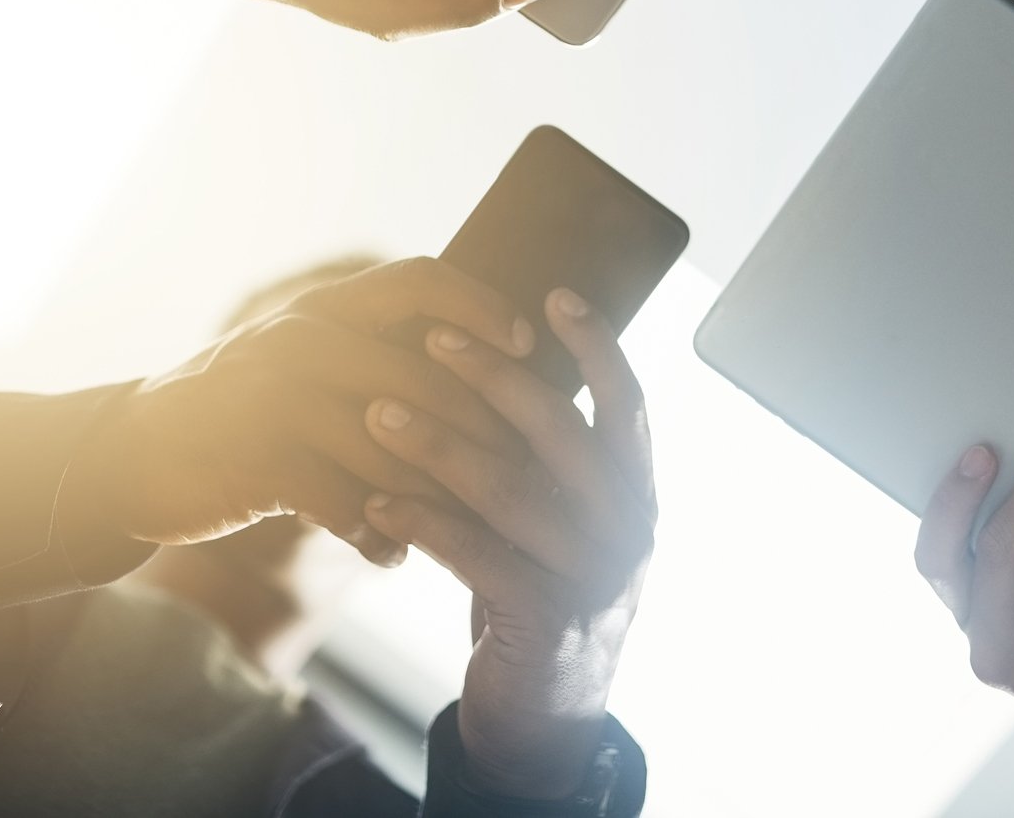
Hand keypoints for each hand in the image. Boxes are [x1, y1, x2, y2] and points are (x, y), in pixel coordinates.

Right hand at [64, 259, 534, 561]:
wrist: (128, 453)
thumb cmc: (244, 412)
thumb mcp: (304, 362)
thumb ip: (374, 354)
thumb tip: (487, 368)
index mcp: (326, 307)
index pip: (421, 279)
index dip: (481, 305)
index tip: (528, 343)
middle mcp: (302, 337)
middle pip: (423, 374)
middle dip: (481, 425)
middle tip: (524, 469)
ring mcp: (276, 395)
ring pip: (389, 443)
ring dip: (435, 492)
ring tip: (471, 526)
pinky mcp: (254, 456)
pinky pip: (339, 498)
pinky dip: (374, 532)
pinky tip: (394, 556)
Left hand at [364, 289, 653, 799]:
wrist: (550, 718)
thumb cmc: (543, 596)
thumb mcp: (565, 524)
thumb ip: (554, 464)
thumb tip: (507, 368)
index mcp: (637, 494)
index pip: (627, 402)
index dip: (596, 344)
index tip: (553, 294)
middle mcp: (628, 527)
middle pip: (561, 431)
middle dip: (495, 376)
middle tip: (435, 338)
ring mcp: (592, 574)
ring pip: (511, 489)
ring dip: (438, 442)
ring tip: (379, 408)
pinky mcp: (544, 620)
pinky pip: (477, 556)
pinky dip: (424, 522)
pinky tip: (377, 499)